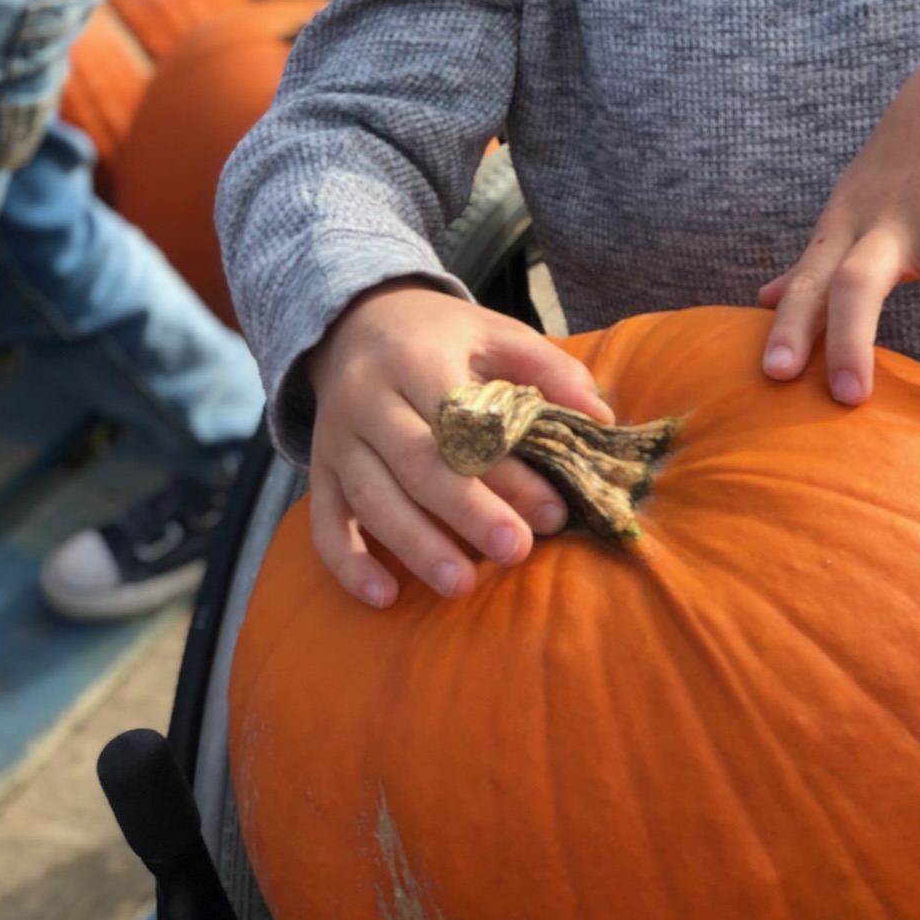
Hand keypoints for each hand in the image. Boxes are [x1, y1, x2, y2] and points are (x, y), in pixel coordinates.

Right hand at [305, 280, 611, 607]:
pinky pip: (325, 523)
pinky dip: (349, 564)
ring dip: (416, 546)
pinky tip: (384, 598)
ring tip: (462, 585)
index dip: (508, 468)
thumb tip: (600, 417)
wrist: (357, 320)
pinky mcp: (320, 470)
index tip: (554, 510)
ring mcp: (337, 438)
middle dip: (468, 512)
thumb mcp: (496, 333)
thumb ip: (549, 369)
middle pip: (417, 463)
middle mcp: (367, 398)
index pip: (462, 421)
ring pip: (371, 499)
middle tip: (517, 551)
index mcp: (416, 358)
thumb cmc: (443, 337)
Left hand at [757, 44, 919, 424]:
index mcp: (848, 227)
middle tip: (850, 399)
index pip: (809, 281)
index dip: (790, 325)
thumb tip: (757, 302)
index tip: (774, 376)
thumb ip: (812, 263)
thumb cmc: (902, 167)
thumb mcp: (851, 209)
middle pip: (859, 284)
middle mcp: (890, 222)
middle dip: (850, 339)